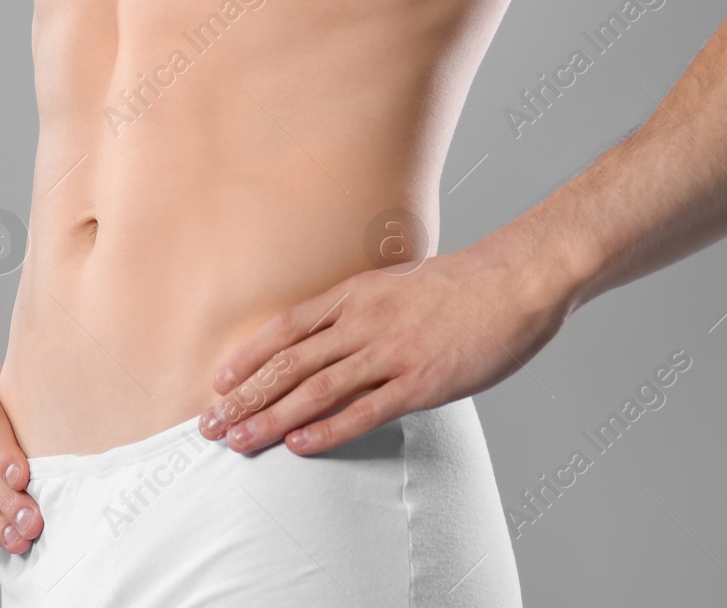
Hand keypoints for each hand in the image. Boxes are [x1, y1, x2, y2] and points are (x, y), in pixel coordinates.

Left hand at [197, 229, 574, 454]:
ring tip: (241, 441)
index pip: (286, 327)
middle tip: (212, 424)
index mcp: (355, 295)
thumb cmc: (461, 286)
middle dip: (246, 396)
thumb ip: (363, 309)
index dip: (249, 356)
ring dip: (272, 418)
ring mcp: (391, 352)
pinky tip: (299, 444)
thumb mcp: (397, 284)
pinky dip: (328, 429)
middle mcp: (364, 322)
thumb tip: (333, 335)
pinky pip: (365, 410)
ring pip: (316, 389)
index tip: (219, 381)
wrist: (514, 280)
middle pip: (290, 363)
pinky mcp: (421, 381)